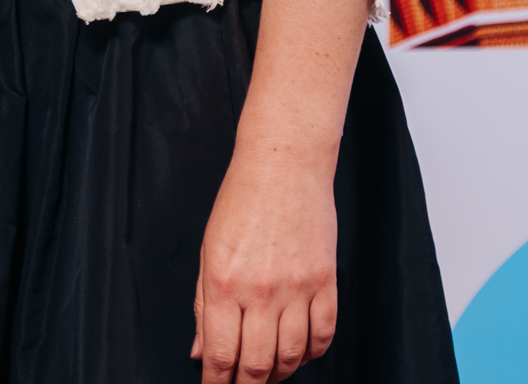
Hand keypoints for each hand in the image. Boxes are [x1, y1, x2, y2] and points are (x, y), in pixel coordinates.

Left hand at [190, 144, 338, 381]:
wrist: (283, 164)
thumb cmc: (240, 202)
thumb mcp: (208, 252)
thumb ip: (203, 307)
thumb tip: (201, 353)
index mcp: (224, 282)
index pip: (221, 355)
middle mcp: (261, 289)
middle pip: (257, 365)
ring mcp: (297, 286)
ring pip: (292, 356)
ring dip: (280, 374)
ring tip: (270, 373)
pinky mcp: (325, 280)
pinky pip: (324, 334)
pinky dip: (313, 353)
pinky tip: (301, 352)